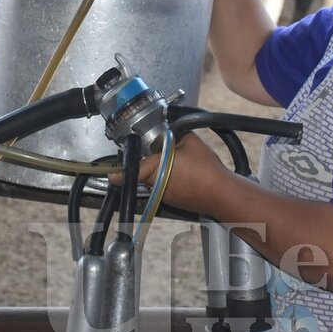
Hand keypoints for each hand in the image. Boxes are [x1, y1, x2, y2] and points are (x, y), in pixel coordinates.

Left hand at [109, 132, 232, 213]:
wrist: (221, 193)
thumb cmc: (207, 170)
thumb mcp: (191, 142)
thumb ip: (177, 134)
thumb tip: (172, 130)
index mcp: (157, 168)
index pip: (132, 171)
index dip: (118, 172)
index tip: (111, 173)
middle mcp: (157, 184)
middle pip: (145, 172)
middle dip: (150, 164)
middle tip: (163, 155)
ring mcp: (165, 195)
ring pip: (156, 180)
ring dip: (162, 172)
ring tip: (181, 165)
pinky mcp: (174, 201)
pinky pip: (167, 187)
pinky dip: (173, 180)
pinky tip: (188, 175)